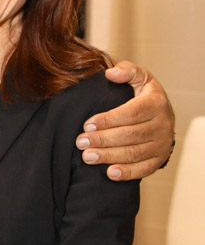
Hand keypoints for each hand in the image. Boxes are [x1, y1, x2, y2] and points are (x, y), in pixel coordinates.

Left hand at [77, 61, 174, 180]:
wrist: (162, 114)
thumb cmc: (144, 94)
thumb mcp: (139, 77)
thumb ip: (126, 71)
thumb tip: (111, 73)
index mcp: (156, 103)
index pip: (131, 113)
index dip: (108, 120)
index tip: (87, 124)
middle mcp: (162, 124)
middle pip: (130, 135)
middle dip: (103, 140)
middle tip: (80, 142)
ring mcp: (162, 144)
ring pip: (134, 153)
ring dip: (109, 156)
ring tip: (87, 157)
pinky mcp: (159, 159)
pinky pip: (144, 168)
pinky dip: (127, 173)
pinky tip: (109, 173)